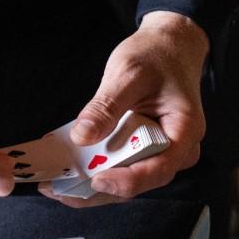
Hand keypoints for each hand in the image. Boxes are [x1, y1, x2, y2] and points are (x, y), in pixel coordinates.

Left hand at [40, 11, 208, 207]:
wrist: (168, 47)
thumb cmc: (156, 56)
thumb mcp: (129, 73)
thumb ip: (107, 106)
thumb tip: (82, 136)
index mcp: (184, 132)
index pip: (158, 169)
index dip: (126, 181)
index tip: (95, 179)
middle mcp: (176, 150)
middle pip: (138, 183)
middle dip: (98, 190)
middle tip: (58, 190)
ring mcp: (159, 153)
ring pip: (126, 181)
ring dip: (90, 186)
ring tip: (54, 186)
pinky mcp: (142, 150)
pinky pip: (119, 167)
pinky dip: (93, 170)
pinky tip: (65, 170)